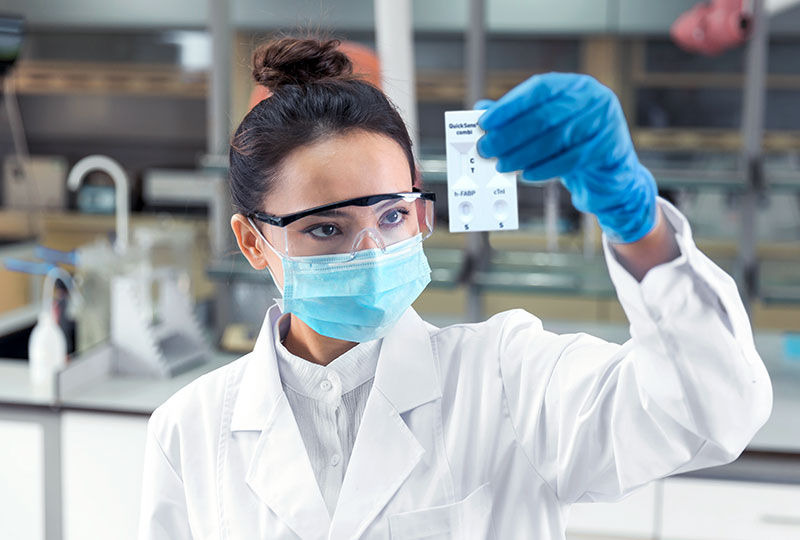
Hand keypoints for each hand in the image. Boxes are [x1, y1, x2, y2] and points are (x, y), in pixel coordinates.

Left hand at [476, 73, 656, 243]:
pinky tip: (527, 175)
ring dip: (523, 155)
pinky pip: (571, 159)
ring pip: (556, 139)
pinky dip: (545, 168)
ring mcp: (606, 121)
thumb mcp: (547, 127)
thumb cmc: (572, 144)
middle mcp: (594, 97)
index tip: (484, 123)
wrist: (610, 171)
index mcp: (575, 85)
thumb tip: (479, 109)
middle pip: (545, 116)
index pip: (538, 89)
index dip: (509, 106)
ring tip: (502, 165)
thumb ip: (516, 116)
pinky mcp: (610, 147)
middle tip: (486, 149)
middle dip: (510, 135)